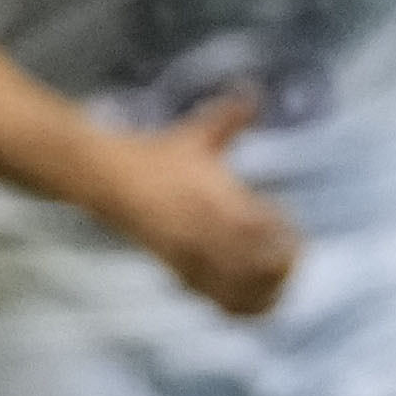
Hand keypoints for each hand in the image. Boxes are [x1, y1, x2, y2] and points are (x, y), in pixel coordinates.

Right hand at [92, 88, 298, 317]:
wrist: (108, 180)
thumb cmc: (155, 156)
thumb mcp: (195, 134)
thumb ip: (230, 116)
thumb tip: (254, 90)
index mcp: (221, 201)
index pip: (270, 233)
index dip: (288, 235)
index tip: (285, 218)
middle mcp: (212, 235)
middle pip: (264, 270)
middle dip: (284, 265)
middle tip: (287, 250)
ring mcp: (196, 258)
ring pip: (243, 293)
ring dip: (266, 290)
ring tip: (272, 275)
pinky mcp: (181, 273)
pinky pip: (218, 301)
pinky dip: (240, 304)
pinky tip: (248, 292)